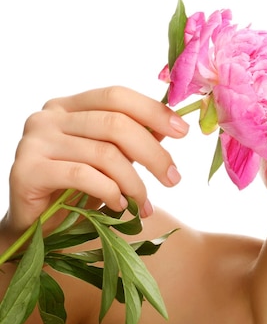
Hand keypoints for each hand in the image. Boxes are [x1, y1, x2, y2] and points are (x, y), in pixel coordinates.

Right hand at [5, 86, 188, 233]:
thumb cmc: (76, 189)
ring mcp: (33, 141)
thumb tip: (172, 125)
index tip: (183, 131)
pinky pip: (82, 175)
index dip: (153, 111)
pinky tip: (119, 206)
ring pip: (103, 153)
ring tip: (144, 204)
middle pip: (115, 124)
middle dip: (153, 153)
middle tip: (174, 178)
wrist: (35, 227)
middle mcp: (48, 117)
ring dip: (134, 182)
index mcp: (69, 106)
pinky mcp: (26, 170)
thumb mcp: (110, 159)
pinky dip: (109, 192)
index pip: (116, 96)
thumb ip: (133, 139)